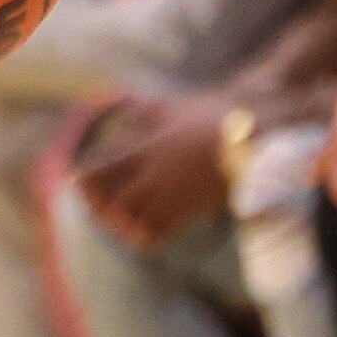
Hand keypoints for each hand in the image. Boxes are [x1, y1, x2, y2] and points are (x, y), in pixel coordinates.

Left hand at [73, 93, 230, 248]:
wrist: (254, 137)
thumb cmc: (217, 119)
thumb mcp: (177, 110)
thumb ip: (152, 111)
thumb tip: (137, 101)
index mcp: (145, 148)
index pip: (100, 171)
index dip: (86, 183)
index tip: (82, 186)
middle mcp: (154, 173)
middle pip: (112, 202)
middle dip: (101, 209)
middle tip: (99, 211)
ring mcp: (173, 193)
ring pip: (134, 221)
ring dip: (123, 225)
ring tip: (122, 223)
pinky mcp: (193, 208)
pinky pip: (161, 232)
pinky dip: (149, 235)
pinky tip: (148, 232)